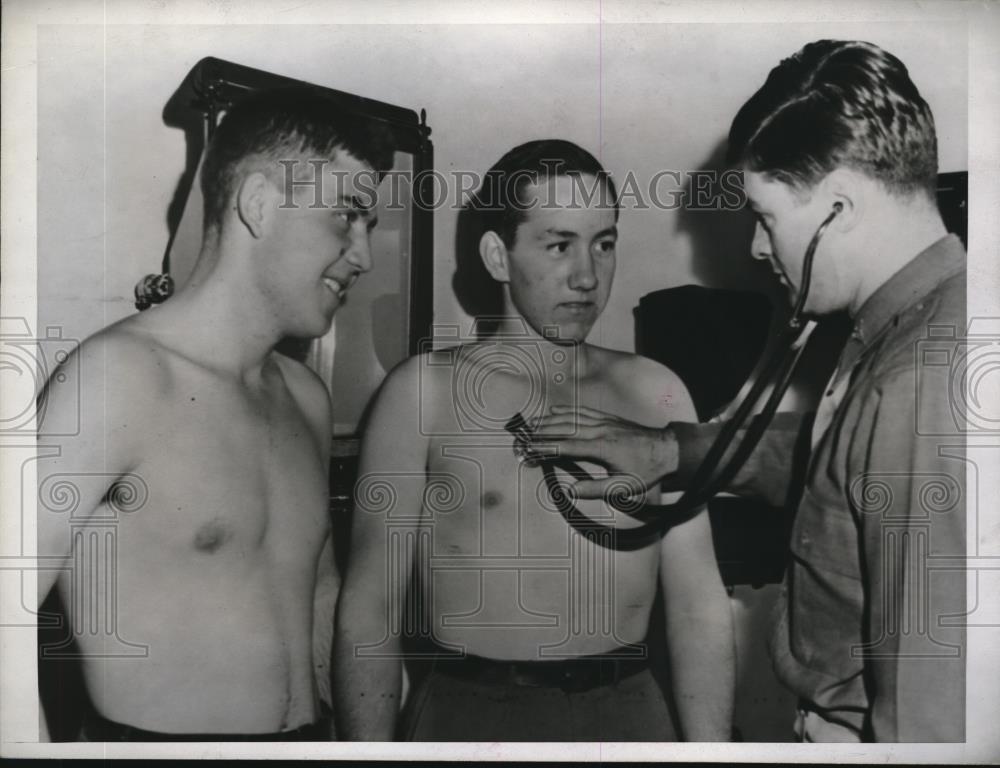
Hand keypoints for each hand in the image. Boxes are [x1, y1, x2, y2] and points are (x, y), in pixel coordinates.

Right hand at [526, 405, 678, 498]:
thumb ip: (595, 490)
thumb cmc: (646, 470)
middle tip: (522, 436)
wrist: (667, 449)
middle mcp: (600, 431)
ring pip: (570, 418)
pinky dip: (565, 411)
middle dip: (540, 431)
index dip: (546, 446)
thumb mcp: (623, 487)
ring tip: (530, 423)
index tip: (529, 449)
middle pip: (564, 428)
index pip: (567, 445)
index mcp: (602, 447)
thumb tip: (570, 491)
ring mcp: (603, 422)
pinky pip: (581, 412)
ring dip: (548, 419)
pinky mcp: (607, 418)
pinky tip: (554, 411)